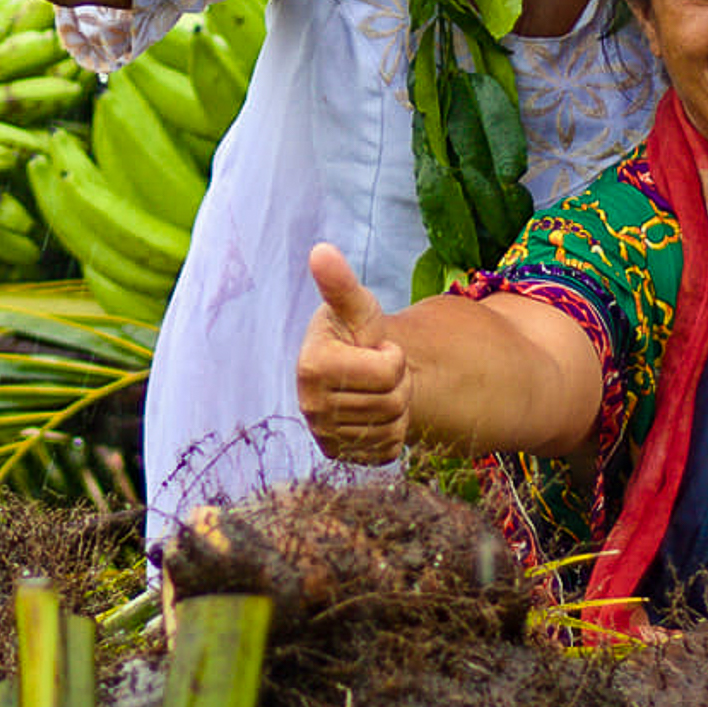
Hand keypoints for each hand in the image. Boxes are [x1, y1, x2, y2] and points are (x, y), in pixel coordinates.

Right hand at [295, 244, 410, 463]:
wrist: (351, 370)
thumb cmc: (355, 332)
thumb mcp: (356, 307)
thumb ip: (340, 284)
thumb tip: (321, 250)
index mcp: (312, 367)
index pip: (386, 372)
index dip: (391, 356)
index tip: (373, 348)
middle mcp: (311, 406)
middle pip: (392, 402)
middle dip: (396, 382)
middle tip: (377, 370)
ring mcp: (324, 435)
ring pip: (392, 428)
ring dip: (395, 407)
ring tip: (376, 389)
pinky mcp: (339, 456)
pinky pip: (387, 451)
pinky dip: (391, 432)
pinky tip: (375, 413)